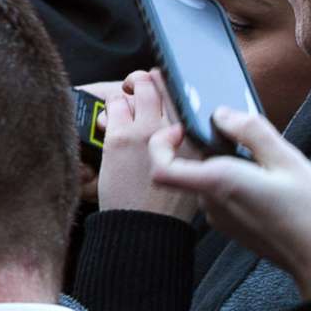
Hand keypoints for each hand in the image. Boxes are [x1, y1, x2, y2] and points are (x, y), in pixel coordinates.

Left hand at [91, 71, 198, 221]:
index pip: (186, 94)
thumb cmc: (167, 206)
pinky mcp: (121, 137)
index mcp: (199, 139)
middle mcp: (176, 129)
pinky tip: (112, 120)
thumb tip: (175, 118)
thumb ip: (189, 143)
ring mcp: (147, 130)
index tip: (164, 89)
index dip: (172, 86)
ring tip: (127, 104)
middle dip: (148, 80)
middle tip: (141, 89)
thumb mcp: (194, 171)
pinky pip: (114, 104)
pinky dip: (111, 107)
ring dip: (130, 92)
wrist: (145, 229)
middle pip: (161, 82)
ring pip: (138, 86)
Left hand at [148, 107, 310, 300]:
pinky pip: (222, 195)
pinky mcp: (234, 227)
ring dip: (227, 165)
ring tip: (266, 163)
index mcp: (219, 183)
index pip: (161, 167)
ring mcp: (221, 219)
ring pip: (209, 180)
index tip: (182, 128)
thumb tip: (222, 114)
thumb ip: (251, 131)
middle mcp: (212, 204)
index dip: (161, 143)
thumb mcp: (288, 160)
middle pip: (190, 167)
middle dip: (211, 147)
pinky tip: (269, 183)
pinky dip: (236, 182)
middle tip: (244, 137)